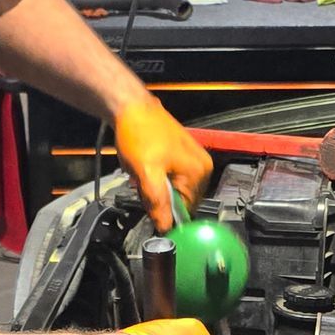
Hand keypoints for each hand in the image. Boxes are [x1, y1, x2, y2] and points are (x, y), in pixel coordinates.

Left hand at [115, 98, 212, 232]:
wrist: (131, 107)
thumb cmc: (139, 134)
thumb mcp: (146, 173)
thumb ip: (158, 202)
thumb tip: (165, 227)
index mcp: (199, 173)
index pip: (186, 210)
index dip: (164, 212)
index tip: (147, 202)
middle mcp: (203, 167)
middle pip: (181, 200)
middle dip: (160, 198)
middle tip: (143, 182)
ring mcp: (194, 160)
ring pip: (175, 190)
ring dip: (157, 188)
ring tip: (144, 171)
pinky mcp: (184, 155)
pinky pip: (173, 178)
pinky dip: (158, 178)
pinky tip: (148, 166)